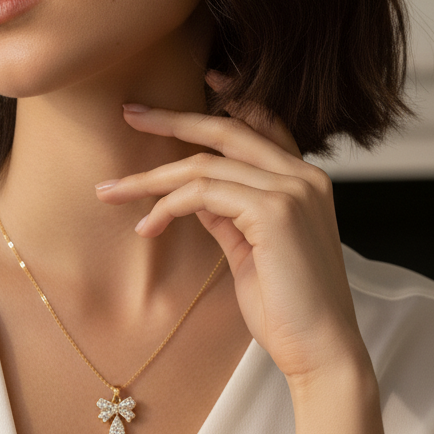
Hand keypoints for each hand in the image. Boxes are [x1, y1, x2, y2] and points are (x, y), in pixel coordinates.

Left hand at [96, 74, 370, 389]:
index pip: (264, 123)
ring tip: (112, 192)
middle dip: (173, 119)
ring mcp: (293, 190)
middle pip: (228, 128)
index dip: (229, 99)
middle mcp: (304, 177)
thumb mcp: (250, 251)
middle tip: (130, 112)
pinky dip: (167, 206)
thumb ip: (227, 215)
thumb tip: (191, 193)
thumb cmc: (287, 309)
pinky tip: (147, 227)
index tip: (198, 82)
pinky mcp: (275, 212)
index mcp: (305, 182)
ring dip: (151, 178)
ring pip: (206, 164)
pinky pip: (203, 193)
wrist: (320, 351)